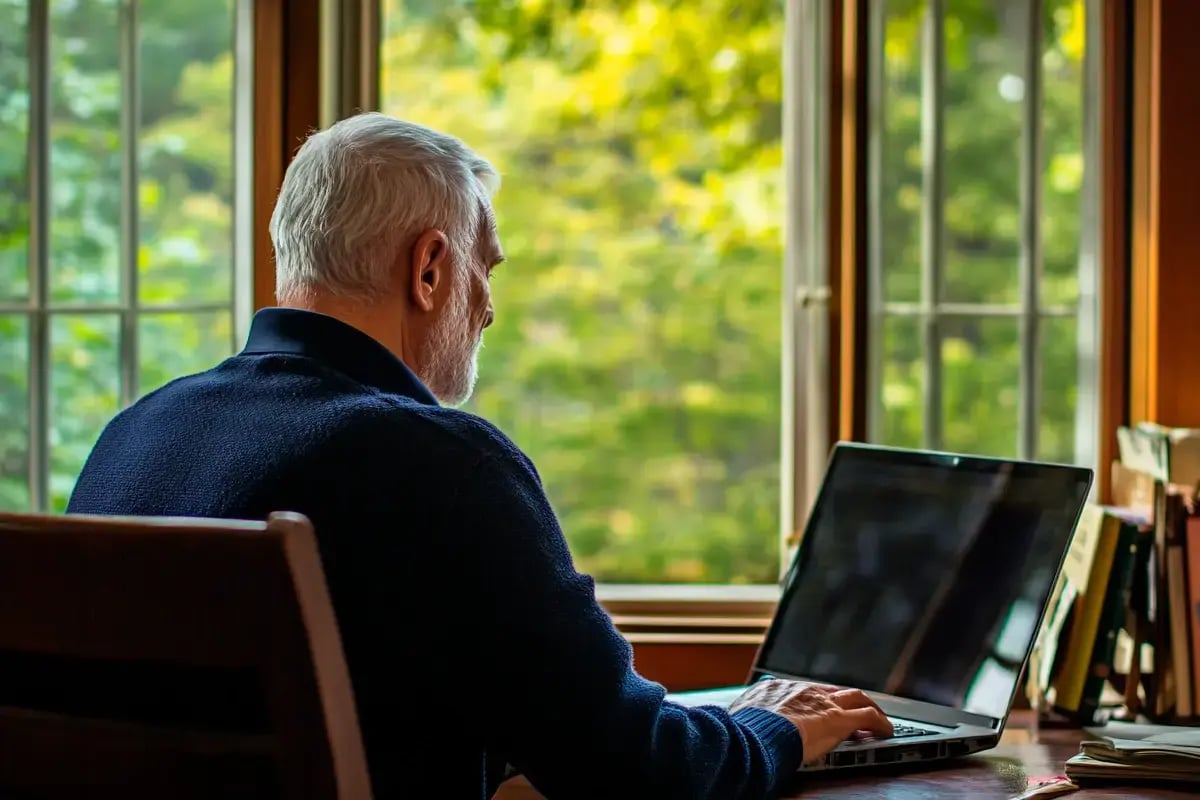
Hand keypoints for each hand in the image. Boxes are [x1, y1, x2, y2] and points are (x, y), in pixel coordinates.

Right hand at [729, 680, 893, 763]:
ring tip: (875, 719)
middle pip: (832, 689)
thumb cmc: (743, 732)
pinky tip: (885, 730)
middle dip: (845, 699)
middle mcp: (802, 690)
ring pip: (854, 697)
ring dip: (866, 707)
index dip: (818, 700)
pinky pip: (867, 716)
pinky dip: (879, 722)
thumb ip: (746, 715)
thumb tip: (738, 722)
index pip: (804, 690)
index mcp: (777, 689)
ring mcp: (821, 703)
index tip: (820, 708)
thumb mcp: (740, 717)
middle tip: (855, 709)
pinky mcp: (838, 720)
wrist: (753, 736)